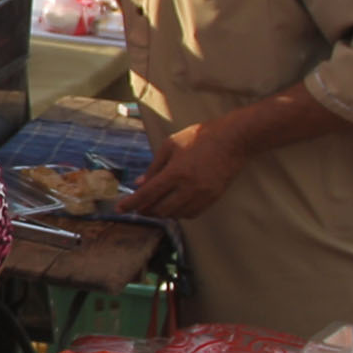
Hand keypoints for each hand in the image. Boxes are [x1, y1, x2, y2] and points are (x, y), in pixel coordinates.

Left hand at [124, 118, 248, 219]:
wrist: (232, 139)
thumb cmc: (199, 137)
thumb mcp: (170, 146)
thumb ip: (153, 167)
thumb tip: (139, 184)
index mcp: (175, 172)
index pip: (148, 194)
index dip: (131, 203)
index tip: (120, 208)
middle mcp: (189, 187)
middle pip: (160, 209)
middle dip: (145, 210)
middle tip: (138, 207)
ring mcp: (202, 195)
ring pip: (176, 214)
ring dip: (162, 213)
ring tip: (154, 206)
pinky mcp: (213, 198)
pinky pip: (192, 214)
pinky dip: (179, 213)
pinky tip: (173, 206)